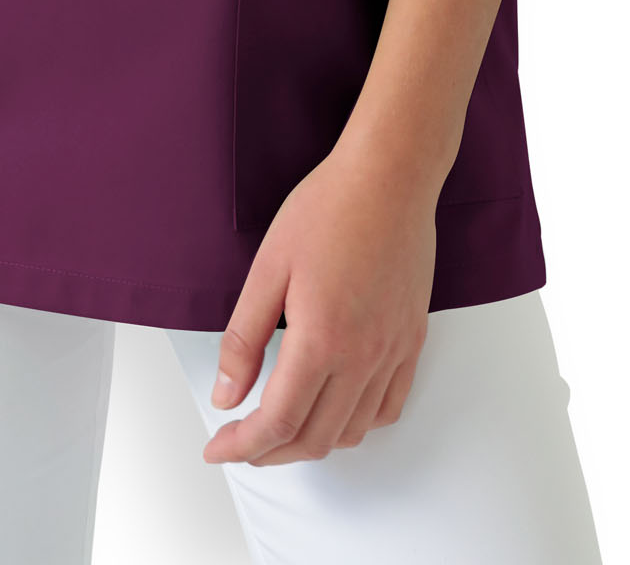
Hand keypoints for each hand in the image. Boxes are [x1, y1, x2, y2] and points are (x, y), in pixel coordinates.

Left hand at [202, 143, 436, 465]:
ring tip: (282, 426)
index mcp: (321, 341)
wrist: (390, 176)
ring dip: (313, 442)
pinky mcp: (412, 339)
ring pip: (353, 432)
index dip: (241, 446)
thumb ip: (243, 339)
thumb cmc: (328, 209)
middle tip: (240, 441)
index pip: (277, 422)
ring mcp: (393, 351)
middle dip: (270, 452)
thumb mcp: (268, 268)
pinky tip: (335, 408)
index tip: (217, 449)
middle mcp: (363, 357)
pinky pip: (388, 407)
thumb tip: (226, 396)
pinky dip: (358, 424)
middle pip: (314, 439)